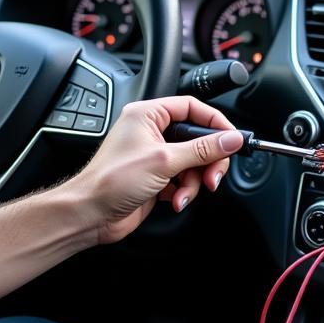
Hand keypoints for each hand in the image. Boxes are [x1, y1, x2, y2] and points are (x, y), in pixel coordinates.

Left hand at [69, 96, 244, 244]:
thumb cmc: (111, 181)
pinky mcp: (156, 178)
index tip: (233, 139)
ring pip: (193, 163)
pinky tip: (175, 200)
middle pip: (197, 139)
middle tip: (213, 175)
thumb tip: (231, 140)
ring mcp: (154, 156)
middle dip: (207, 160)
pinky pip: (183, 180)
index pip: (192, 108)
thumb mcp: (164, 161)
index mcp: (148, 115)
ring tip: (184, 194)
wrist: (90, 214)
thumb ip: (202, 150)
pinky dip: (184, 191)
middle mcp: (151, 132)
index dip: (215, 123)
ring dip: (194, 181)